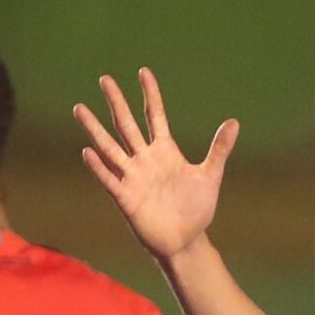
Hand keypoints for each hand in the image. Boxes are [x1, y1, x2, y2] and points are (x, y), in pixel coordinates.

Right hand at [74, 67, 239, 261]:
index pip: (155, 116)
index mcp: (165, 151)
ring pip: (110, 148)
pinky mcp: (126, 199)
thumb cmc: (197, 210)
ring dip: (95, 129)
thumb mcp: (210, 176)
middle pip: (127, 125)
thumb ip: (219, 149)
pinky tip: (87, 152)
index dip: (151, 95)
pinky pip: (110, 180)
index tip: (143, 72)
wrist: (186, 241)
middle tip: (105, 79)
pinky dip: (99, 168)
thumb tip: (234, 121)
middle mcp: (145, 160)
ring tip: (80, 108)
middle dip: (117, 102)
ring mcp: (133, 177)